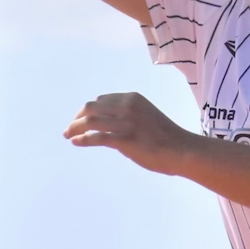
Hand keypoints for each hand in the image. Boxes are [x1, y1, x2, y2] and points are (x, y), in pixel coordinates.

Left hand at [63, 92, 193, 175]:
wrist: (182, 149)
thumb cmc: (167, 137)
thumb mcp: (146, 116)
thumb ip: (128, 116)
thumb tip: (108, 126)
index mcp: (132, 99)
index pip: (101, 100)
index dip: (87, 110)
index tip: (80, 120)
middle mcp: (127, 107)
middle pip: (91, 107)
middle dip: (77, 117)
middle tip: (70, 128)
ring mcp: (126, 123)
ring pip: (90, 121)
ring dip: (75, 128)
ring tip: (68, 135)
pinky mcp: (125, 140)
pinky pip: (97, 137)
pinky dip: (83, 139)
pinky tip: (76, 142)